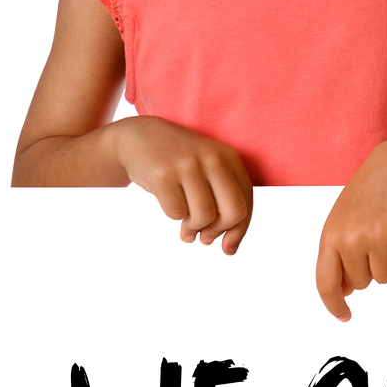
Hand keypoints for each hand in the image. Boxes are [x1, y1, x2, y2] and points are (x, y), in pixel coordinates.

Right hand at [109, 115, 254, 253]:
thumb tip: (230, 249)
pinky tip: (170, 207)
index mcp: (229, 159)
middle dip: (219, 231)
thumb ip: (224, 204)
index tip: (228, 248)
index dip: (238, 232)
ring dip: (193, 228)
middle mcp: (213, 159)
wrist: (140, 137)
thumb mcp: (208, 172)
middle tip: (205, 238)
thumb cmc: (181, 164)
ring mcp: (188, 165)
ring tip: (186, 226)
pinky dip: (175, 216)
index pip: (246, 203)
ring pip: (204, 216)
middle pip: (233, 212)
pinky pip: (177, 212)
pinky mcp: (163, 174)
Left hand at [315, 140, 386, 323]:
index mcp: (330, 237)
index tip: (345, 317)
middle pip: (363, 282)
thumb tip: (345, 291)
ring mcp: (378, 236)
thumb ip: (338, 255)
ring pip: (386, 276)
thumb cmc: (368, 196)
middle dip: (371, 270)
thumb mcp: (343, 221)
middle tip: (376, 243)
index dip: (335, 305)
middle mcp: (351, 239)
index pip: (327, 283)